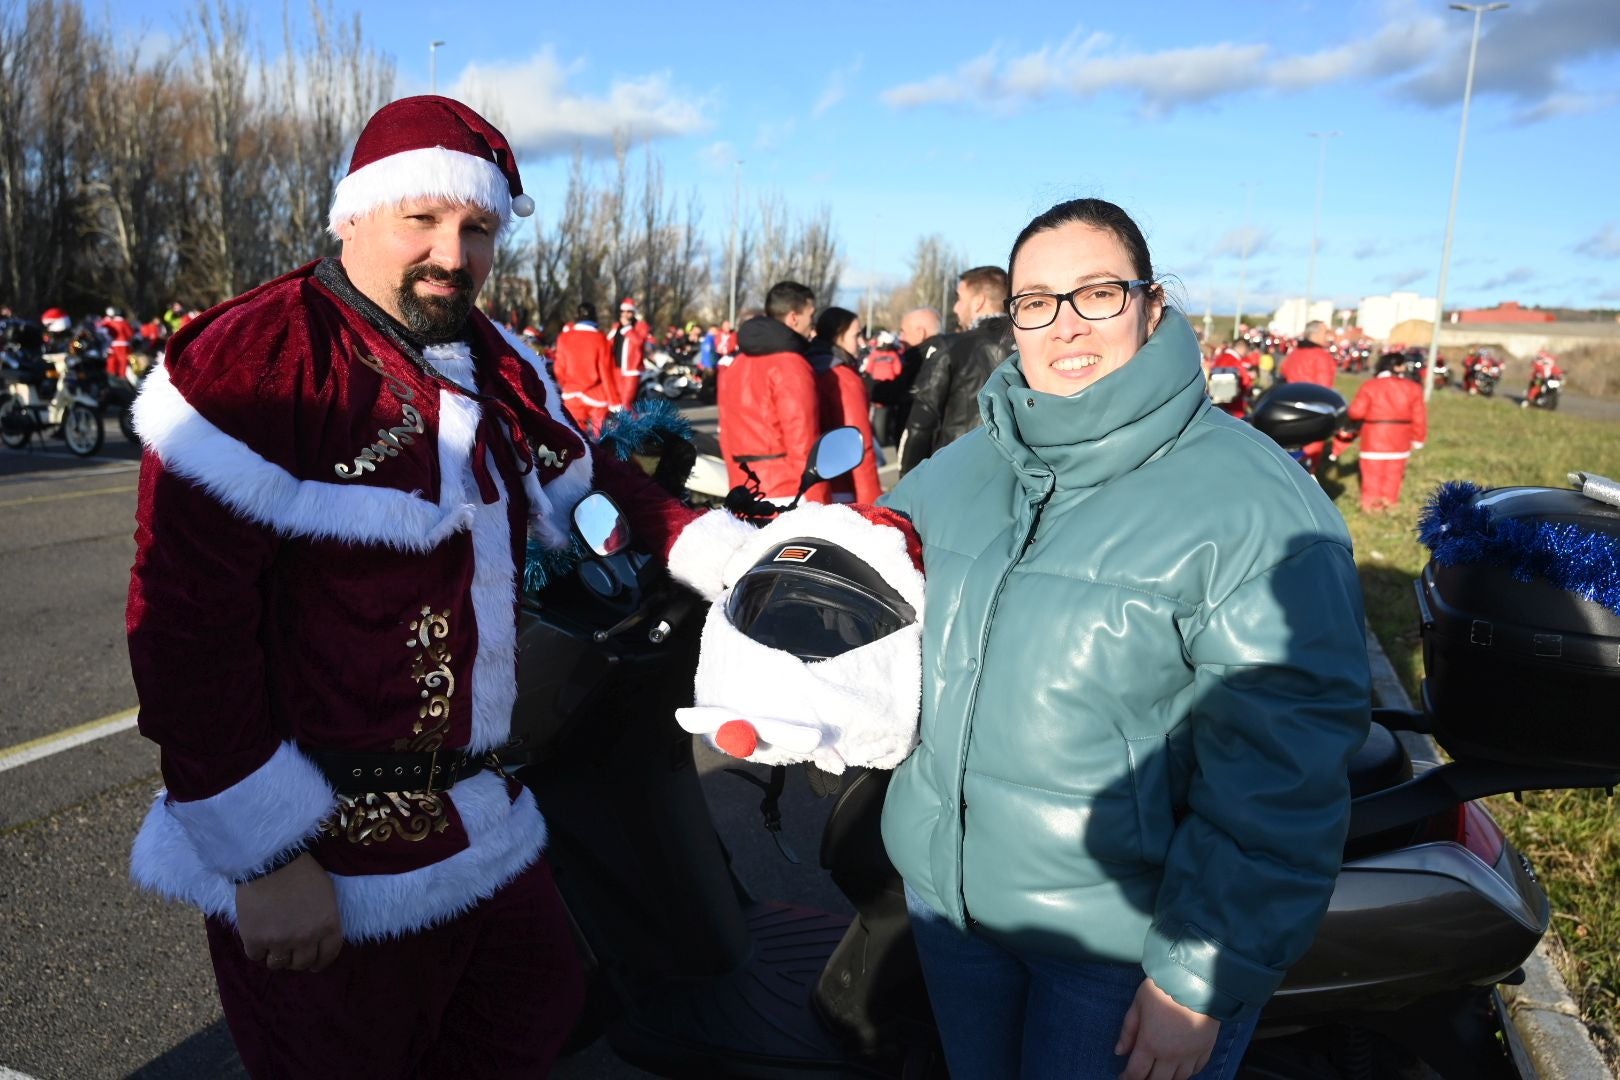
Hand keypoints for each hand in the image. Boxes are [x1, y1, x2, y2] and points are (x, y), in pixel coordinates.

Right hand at [235, 852, 343, 973]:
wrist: (270, 861)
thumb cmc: (301, 871)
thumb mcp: (326, 893)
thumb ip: (325, 918)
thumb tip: (319, 935)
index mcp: (328, 926)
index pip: (328, 956)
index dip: (320, 962)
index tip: (314, 963)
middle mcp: (306, 939)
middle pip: (302, 964)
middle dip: (297, 959)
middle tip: (291, 951)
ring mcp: (280, 942)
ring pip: (278, 964)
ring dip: (277, 956)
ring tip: (273, 945)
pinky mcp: (255, 940)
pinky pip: (256, 957)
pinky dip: (257, 949)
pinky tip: (257, 937)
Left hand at [1115, 977, 1220, 1079]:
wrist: (1196, 981)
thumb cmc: (1162, 990)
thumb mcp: (1138, 1004)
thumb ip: (1128, 1030)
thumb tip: (1119, 1051)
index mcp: (1150, 1044)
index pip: (1137, 1072)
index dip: (1128, 1078)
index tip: (1124, 1077)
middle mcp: (1170, 1055)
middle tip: (1141, 1077)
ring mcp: (1190, 1054)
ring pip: (1179, 1079)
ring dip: (1168, 1079)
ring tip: (1160, 1075)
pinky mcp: (1206, 1048)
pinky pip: (1197, 1069)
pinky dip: (1188, 1073)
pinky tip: (1181, 1069)